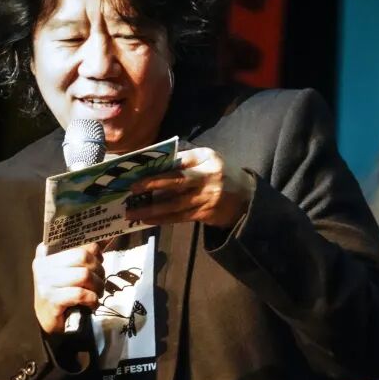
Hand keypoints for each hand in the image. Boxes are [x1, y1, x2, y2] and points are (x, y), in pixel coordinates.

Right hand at [32, 241, 104, 334]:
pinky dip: (92, 299)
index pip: (74, 239)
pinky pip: (81, 294)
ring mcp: (45, 282)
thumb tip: (107, 236)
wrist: (48, 318)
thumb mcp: (73, 267)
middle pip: (83, 256)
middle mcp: (43, 264)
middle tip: (100, 280)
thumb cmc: (64, 288)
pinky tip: (91, 303)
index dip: (93, 248)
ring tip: (97, 293)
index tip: (99, 257)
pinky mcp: (51, 299)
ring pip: (84, 275)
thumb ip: (87, 251)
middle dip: (98, 269)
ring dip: (98, 286)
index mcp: (46, 250)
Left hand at [127, 148, 252, 228]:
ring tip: (132, 212)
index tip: (140, 169)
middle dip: (153, 185)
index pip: (181, 161)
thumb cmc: (222, 174)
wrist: (246, 198)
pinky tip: (148, 220)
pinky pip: (179, 217)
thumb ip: (188, 158)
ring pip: (175, 205)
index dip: (162, 165)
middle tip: (132, 189)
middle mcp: (207, 179)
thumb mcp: (210, 159)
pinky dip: (162, 219)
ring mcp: (206, 199)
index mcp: (208, 160)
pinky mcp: (204, 215)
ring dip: (152, 209)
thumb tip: (159, 161)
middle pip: (177, 182)